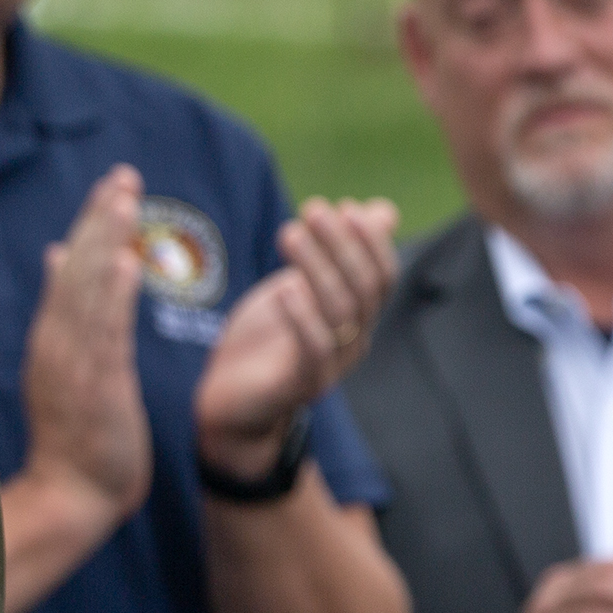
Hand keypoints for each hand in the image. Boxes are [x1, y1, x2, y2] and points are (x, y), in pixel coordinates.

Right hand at [20, 164, 152, 528]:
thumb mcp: (64, 364)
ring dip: (104, 244)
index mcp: (51, 337)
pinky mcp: (94, 386)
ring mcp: (72, 364)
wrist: (73, 493)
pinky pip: (102, 335)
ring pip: (86, 294)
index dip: (91, 226)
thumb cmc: (77, 434)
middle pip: (74, 270)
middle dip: (99, 221)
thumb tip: (56, 255)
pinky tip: (123, 263)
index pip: (69, 269)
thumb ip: (62, 310)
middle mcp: (56, 343)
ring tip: (124, 202)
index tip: (114, 186)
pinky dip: (110, 297)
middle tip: (123, 176)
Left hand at [197, 198, 399, 481]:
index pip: (382, 275)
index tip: (343, 206)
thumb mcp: (299, 285)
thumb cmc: (266, 341)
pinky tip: (285, 289)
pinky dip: (303, 317)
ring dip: (317, 267)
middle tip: (314, 209)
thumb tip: (383, 209)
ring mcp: (331, 366)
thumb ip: (336, 253)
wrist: (230, 405)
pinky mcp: (301, 386)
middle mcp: (354, 341)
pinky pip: (314, 350)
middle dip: (341, 244)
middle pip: (363, 288)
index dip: (370, 240)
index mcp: (357, 317)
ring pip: (340, 311)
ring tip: (289, 232)